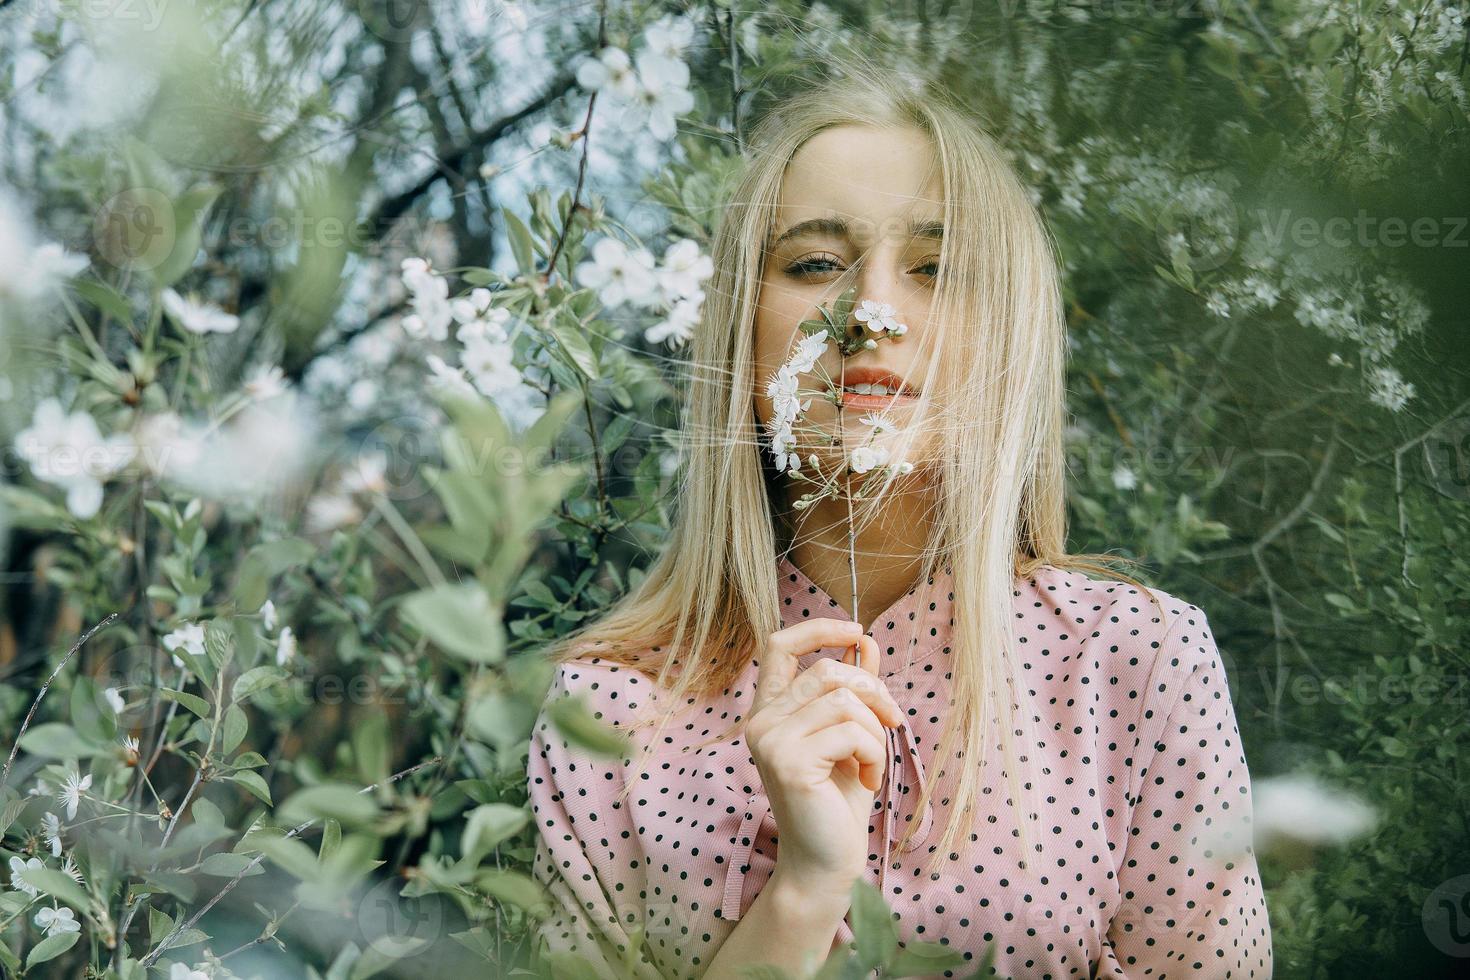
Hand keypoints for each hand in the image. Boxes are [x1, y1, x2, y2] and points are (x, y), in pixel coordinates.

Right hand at [745, 618, 902, 898]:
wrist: (827, 861)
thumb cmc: (838, 800)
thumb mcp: (851, 735)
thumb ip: (854, 690)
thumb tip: (866, 641)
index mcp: (770, 710)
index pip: (779, 645)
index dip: (818, 628)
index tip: (858, 631)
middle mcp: (761, 721)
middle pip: (828, 670)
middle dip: (873, 691)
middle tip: (892, 723)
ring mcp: (770, 741)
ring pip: (844, 700)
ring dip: (875, 732)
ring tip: (873, 764)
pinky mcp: (789, 762)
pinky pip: (850, 732)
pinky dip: (874, 754)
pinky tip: (868, 782)